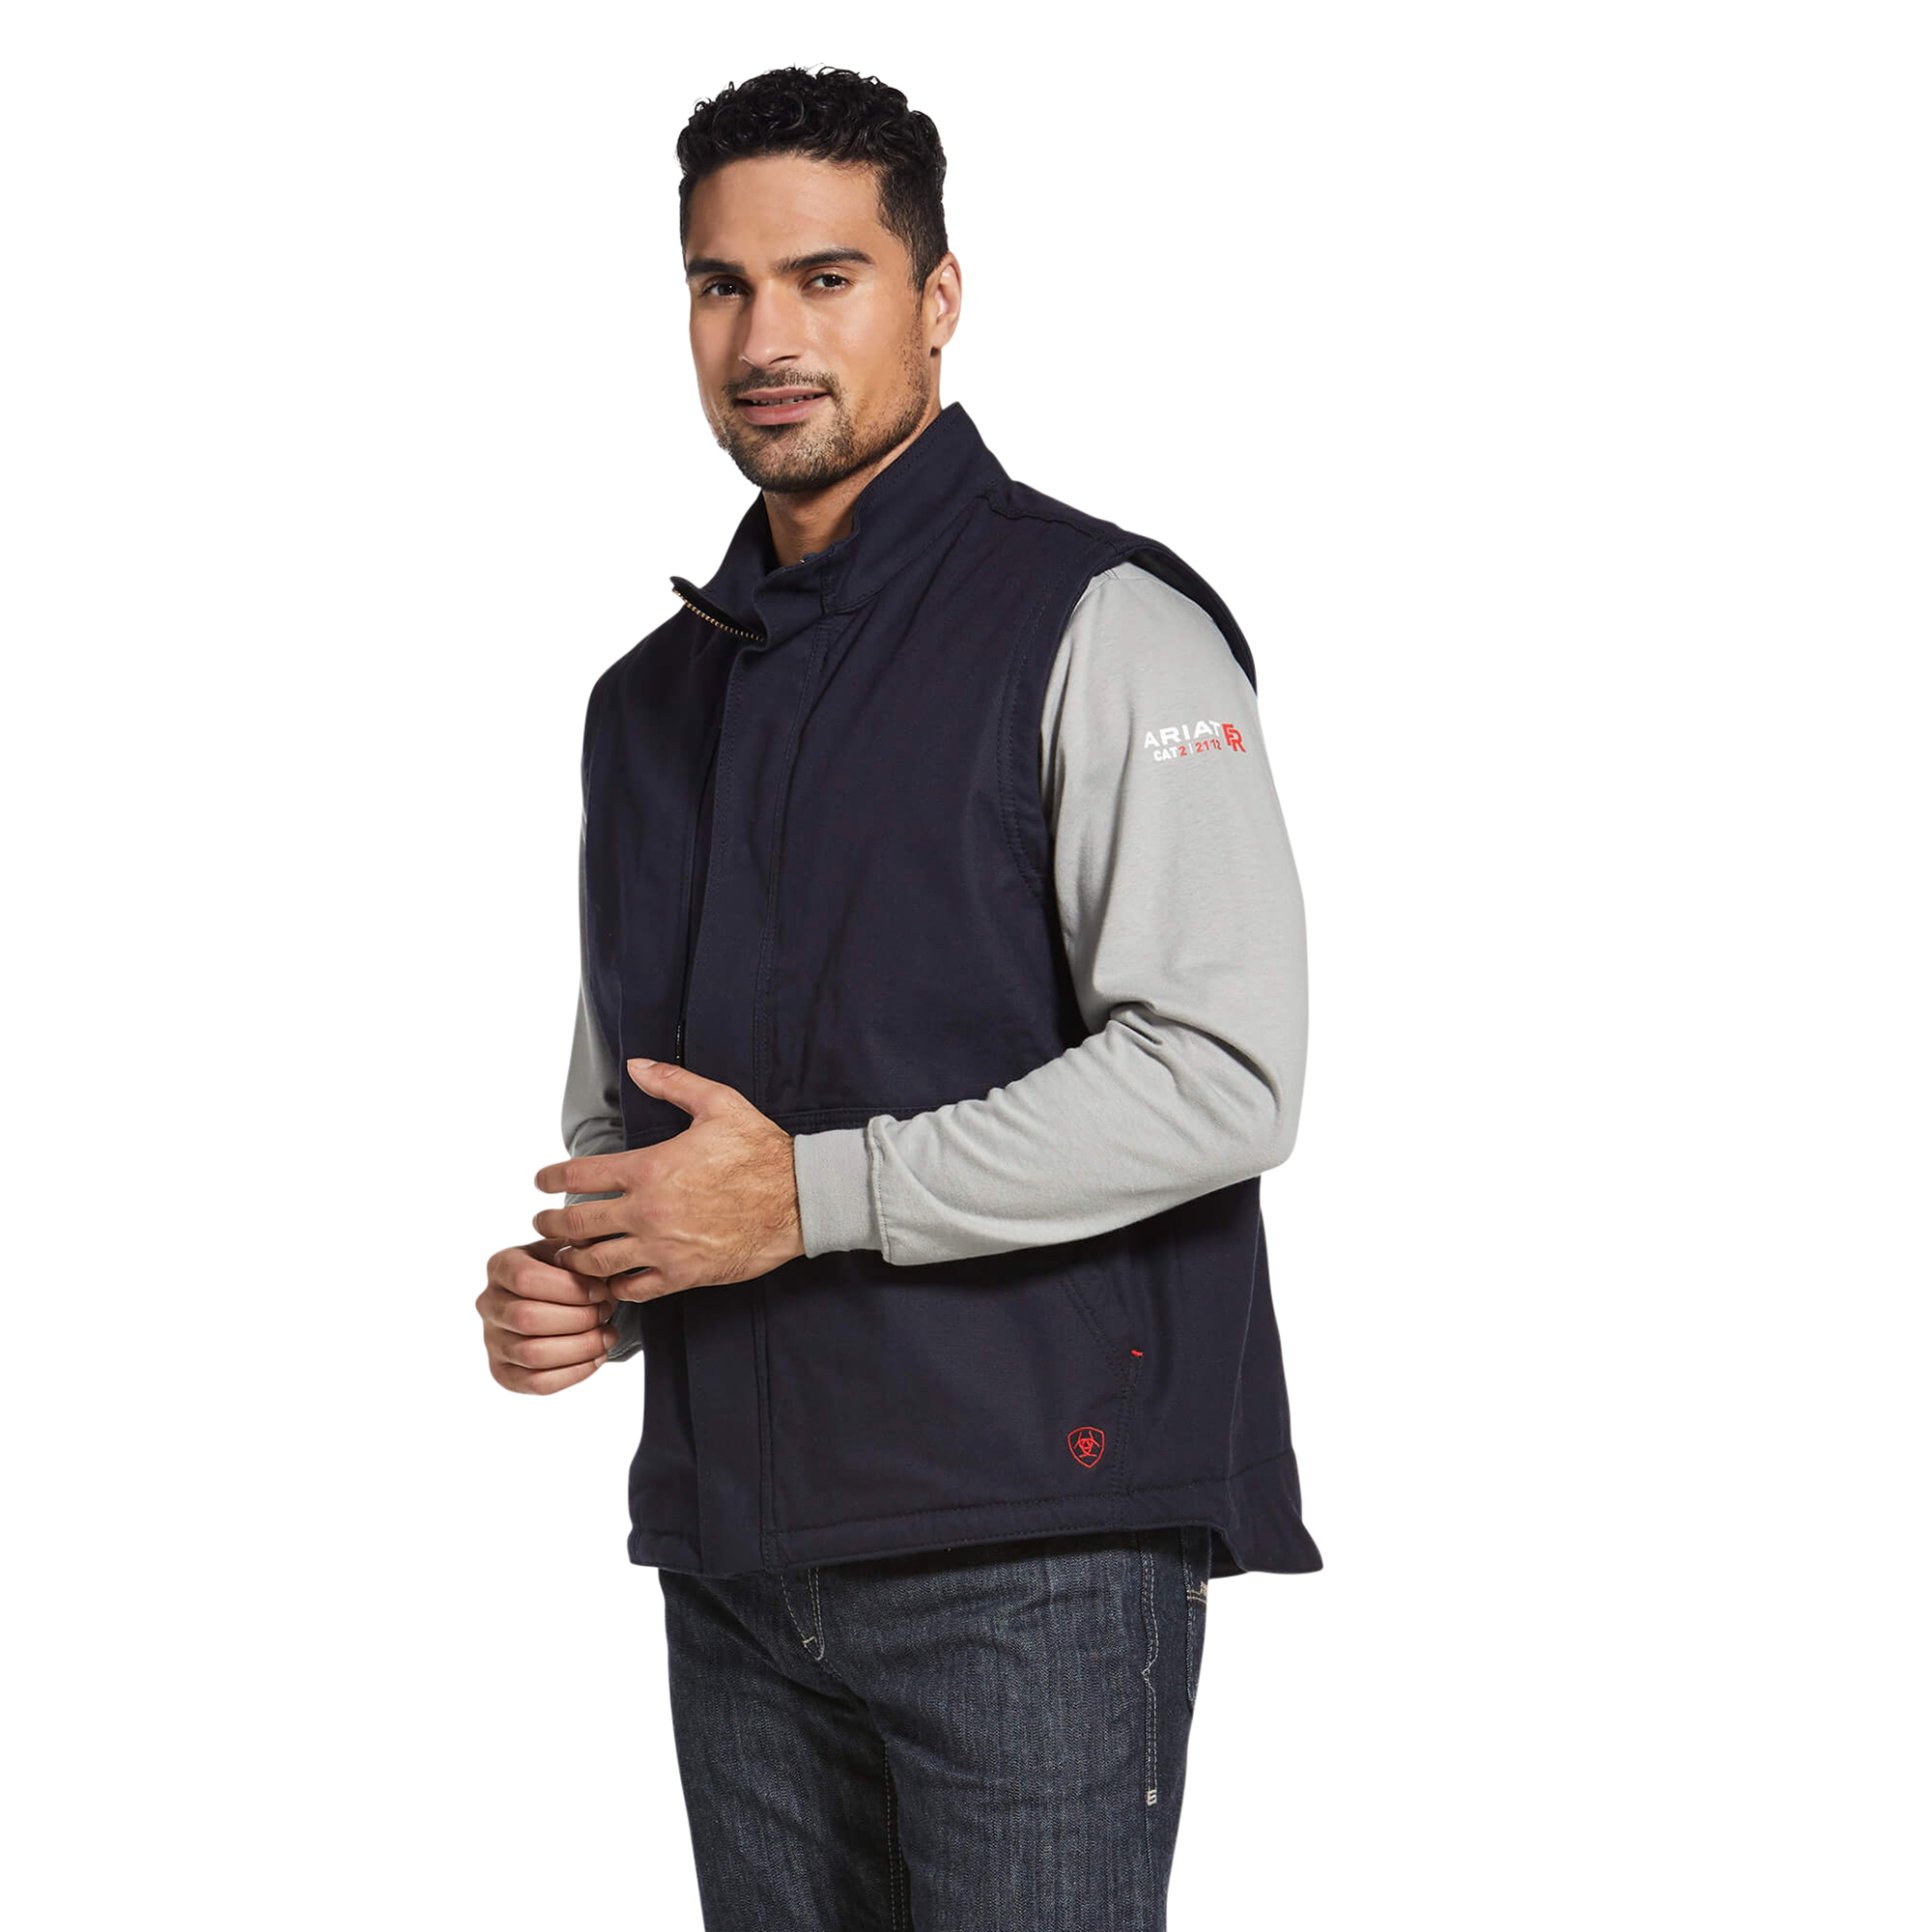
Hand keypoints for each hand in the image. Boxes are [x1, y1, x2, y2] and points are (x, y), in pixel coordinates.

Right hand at [476, 1239, 617, 1393]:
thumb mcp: (571, 1248)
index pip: (525, 1279)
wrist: (556, 1296)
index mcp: (501, 1266)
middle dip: (577, 1318)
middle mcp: (488, 1303)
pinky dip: (574, 1373)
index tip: (601, 1289)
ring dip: (580, 1347)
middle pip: (527, 1319)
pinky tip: (597, 1357)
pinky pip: (537, 1383)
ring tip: (608, 1335)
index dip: (568, 1288)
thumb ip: (580, 1246)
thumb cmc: (566, 1270)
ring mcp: (492, 1340)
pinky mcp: (504, 1372)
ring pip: (532, 1354)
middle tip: (607, 1312)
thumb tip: (593, 1252)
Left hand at [531, 1057, 804, 1302]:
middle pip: (579, 1223)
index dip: (552, 1177)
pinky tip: (610, 1280)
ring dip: (577, 1258)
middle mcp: (648, 1210)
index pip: (581, 1174)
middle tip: (543, 1220)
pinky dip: (614, 1287)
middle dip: (553, 1222)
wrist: (799, 1199)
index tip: (541, 1181)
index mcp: (650, 1166)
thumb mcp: (717, 1104)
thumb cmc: (761, 1151)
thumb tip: (637, 1065)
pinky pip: (633, 1289)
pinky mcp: (682, 1274)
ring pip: (598, 1262)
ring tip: (569, 1255)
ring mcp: (663, 1246)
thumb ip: (671, 1082)